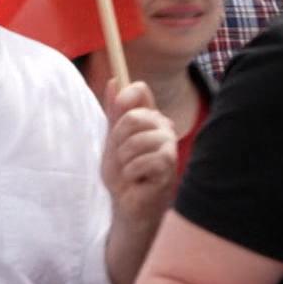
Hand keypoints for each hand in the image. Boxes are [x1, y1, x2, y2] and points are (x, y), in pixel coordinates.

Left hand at [99, 80, 178, 222]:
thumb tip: (114, 80)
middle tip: (122, 157)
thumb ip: (115, 111)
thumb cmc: (122, 172)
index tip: (116, 111)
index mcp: (150, 117)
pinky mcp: (170, 167)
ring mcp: (170, 146)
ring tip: (129, 170)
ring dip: (124, 160)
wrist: (125, 203)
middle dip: (118, 140)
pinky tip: (137, 180)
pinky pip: (143, 161)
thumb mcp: (112, 138)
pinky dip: (131, 173)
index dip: (124, 97)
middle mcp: (164, 127)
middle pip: (135, 116)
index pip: (140, 90)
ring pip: (138, 140)